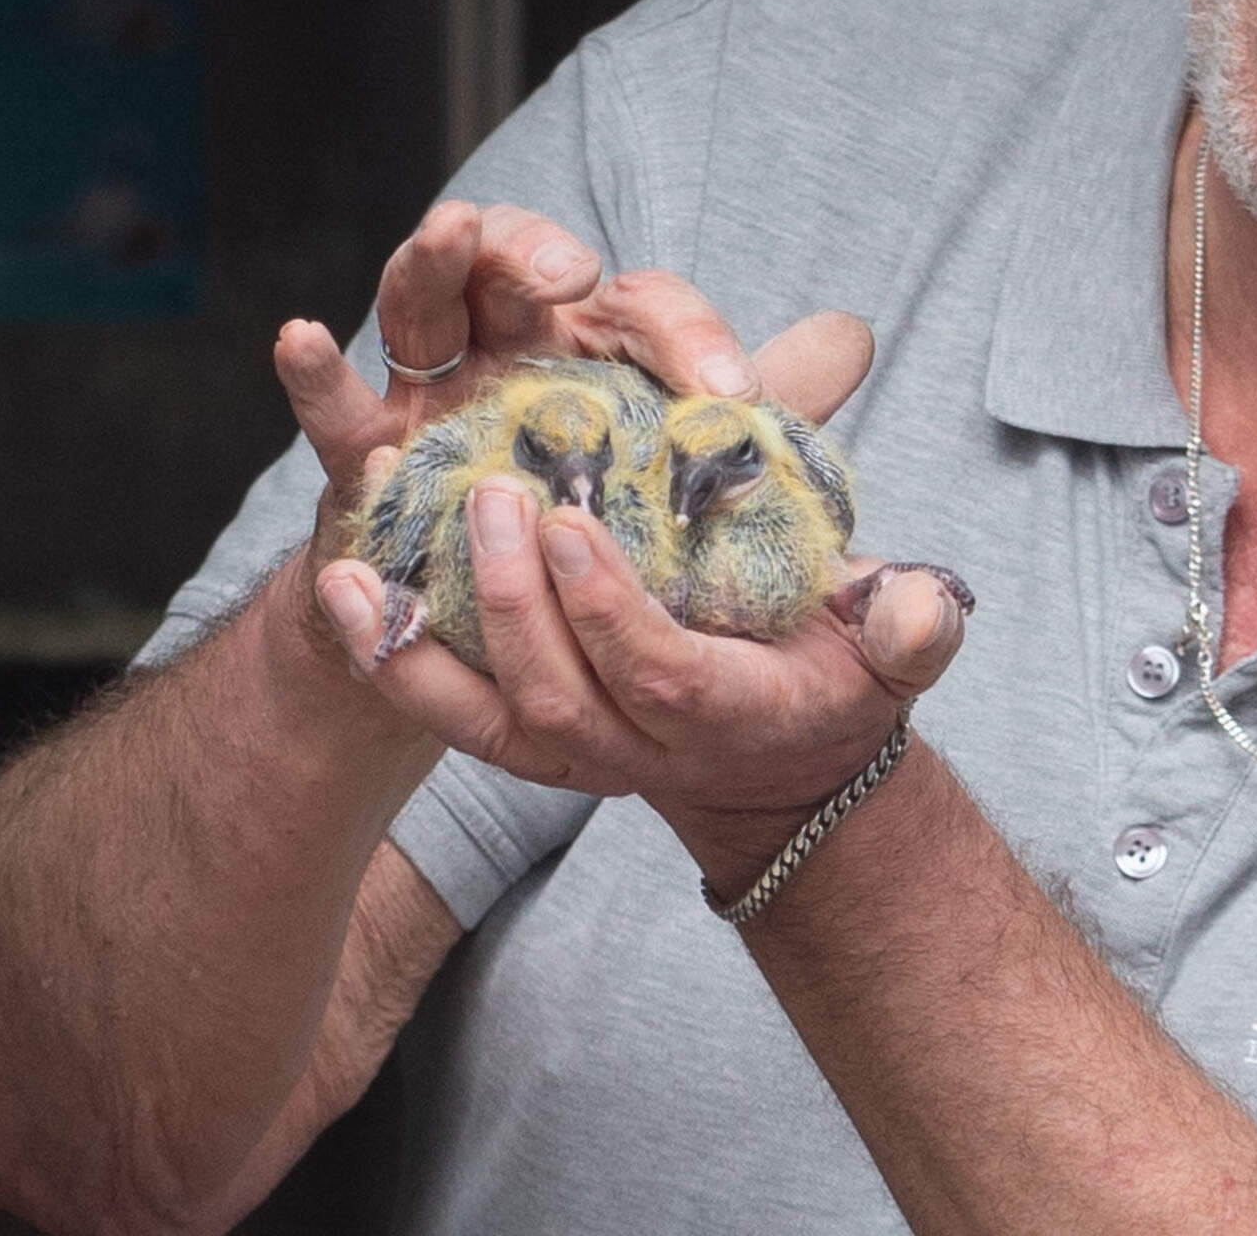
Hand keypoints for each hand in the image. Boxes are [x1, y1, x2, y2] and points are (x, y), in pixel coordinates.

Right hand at [264, 203, 893, 658]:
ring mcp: (433, 392)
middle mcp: (513, 350)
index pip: (646, 306)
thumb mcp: (700, 492)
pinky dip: (313, 376)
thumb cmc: (609, 540)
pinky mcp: (371, 455)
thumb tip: (853, 340)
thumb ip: (770, 421)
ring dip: (436, 258)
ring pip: (426, 297)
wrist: (510, 642)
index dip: (692, 338)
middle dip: (537, 246)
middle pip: (515, 258)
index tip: (735, 397)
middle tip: (574, 276)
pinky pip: (335, 410)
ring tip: (454, 231)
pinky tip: (299, 338)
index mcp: (600, 349)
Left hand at [307, 290, 966, 884]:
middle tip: (494, 496)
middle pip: (558, 694)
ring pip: (485, 711)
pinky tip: (336, 582)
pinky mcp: (516, 735)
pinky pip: (437, 706)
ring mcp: (567, 751)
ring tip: (383, 539)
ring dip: (427, 628)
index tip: (574, 521)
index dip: (608, 610)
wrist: (771, 762)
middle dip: (516, 601)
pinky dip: (379, 652)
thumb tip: (920, 603)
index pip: (657, 676)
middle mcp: (635, 749)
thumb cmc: (830, 671)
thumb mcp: (888, 646)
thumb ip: (909, 624)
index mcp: (726, 712)